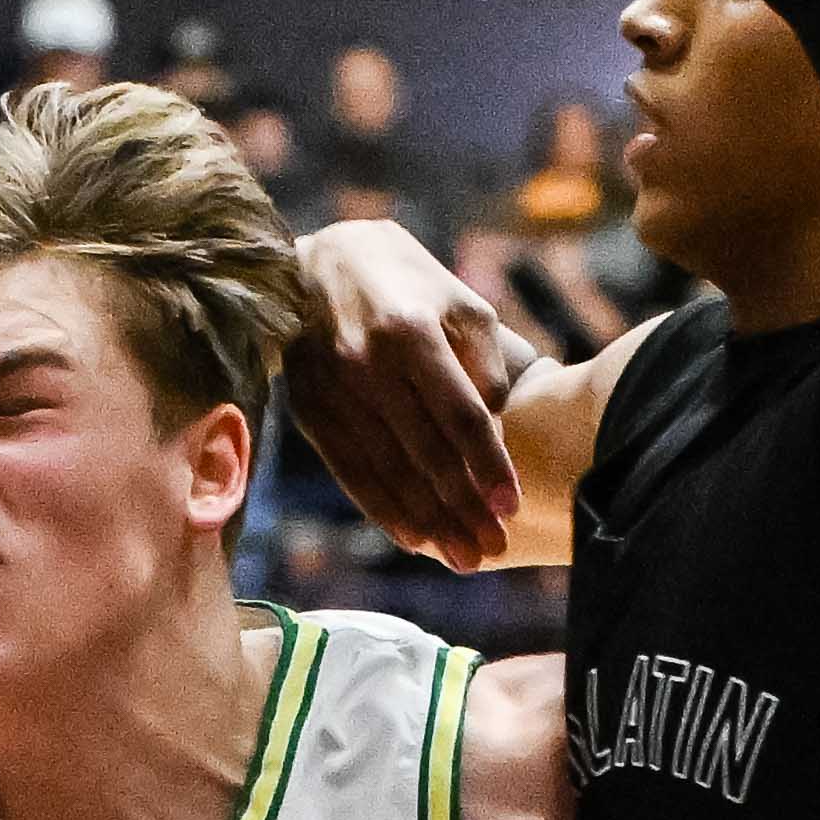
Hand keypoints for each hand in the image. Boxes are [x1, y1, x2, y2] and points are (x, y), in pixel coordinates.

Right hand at [286, 220, 538, 567]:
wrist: (314, 262)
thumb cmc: (404, 281)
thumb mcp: (457, 300)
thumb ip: (483, 361)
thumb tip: (495, 427)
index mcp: (411, 331)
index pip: (459, 415)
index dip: (488, 465)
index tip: (510, 506)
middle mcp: (367, 365)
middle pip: (425, 454)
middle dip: (461, 509)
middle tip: (491, 551)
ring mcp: (333, 391)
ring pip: (387, 472)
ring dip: (427, 521)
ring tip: (461, 557)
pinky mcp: (309, 410)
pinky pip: (349, 471)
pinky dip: (381, 509)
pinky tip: (411, 538)